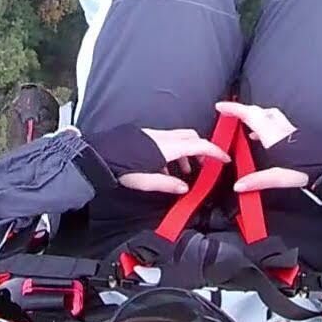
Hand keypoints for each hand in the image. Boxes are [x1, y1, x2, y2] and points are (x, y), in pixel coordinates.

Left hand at [87, 127, 231, 194]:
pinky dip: (171, 151)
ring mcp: (151, 134)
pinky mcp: (142, 135)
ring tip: (183, 172)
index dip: (214, 151)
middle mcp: (160, 137)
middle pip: (190, 136)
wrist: (97, 156)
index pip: (197, 145)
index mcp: (165, 148)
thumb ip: (168, 183)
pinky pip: (164, 140)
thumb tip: (185, 187)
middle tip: (204, 165)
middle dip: (201, 149)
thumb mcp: (146, 182)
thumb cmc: (120, 170)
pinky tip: (163, 168)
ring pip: (177, 138)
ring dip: (185, 152)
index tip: (224, 158)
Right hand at [216, 101, 321, 192]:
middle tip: (232, 116)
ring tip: (247, 128)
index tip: (221, 106)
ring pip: (271, 116)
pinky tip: (267, 139)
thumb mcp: (281, 178)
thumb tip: (239, 186)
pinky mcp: (299, 136)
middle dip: (244, 111)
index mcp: (274, 135)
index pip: (250, 115)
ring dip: (258, 117)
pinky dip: (268, 126)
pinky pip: (278, 124)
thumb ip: (258, 181)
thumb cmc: (309, 170)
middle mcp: (282, 129)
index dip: (234, 109)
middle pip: (260, 112)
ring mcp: (292, 130)